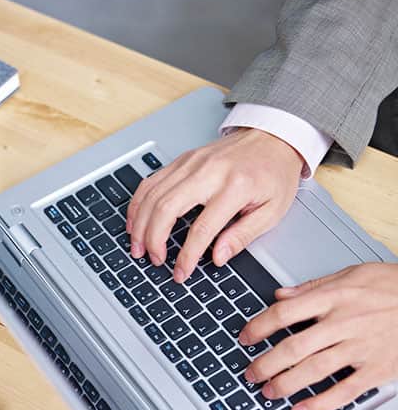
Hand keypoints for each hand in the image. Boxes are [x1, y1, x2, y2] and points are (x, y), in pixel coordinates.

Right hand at [127, 128, 303, 282]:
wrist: (273, 137)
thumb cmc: (274, 173)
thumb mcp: (272, 210)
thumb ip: (243, 236)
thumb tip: (218, 258)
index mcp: (235, 187)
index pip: (202, 228)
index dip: (187, 255)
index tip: (181, 272)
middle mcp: (209, 172)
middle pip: (167, 208)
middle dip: (154, 239)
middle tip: (154, 260)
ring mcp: (191, 163)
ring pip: (152, 195)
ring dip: (140, 225)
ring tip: (138, 246)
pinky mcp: (181, 160)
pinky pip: (150, 182)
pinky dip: (138, 204)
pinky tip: (136, 221)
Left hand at [239, 263, 397, 409]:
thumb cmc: (396, 286)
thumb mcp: (354, 274)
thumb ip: (314, 287)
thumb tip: (280, 295)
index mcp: (335, 297)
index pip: (285, 313)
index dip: (258, 327)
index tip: (245, 337)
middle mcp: (345, 322)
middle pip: (293, 347)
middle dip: (265, 364)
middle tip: (250, 373)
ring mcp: (362, 347)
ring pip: (314, 370)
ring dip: (285, 385)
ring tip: (268, 392)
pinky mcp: (378, 368)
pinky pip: (344, 391)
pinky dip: (320, 404)